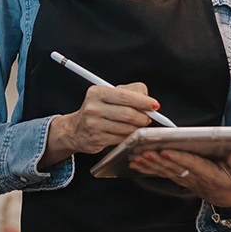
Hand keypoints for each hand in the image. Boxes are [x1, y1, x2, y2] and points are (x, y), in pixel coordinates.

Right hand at [39, 83, 157, 166]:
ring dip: (138, 128)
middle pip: (127, 113)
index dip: (143, 101)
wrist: (75, 129)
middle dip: (143, 117)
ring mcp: (94, 125)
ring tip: (140, 126)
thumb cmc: (98, 109)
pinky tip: (131, 134)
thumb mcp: (110, 94)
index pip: (125, 96)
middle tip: (149, 118)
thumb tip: (148, 99)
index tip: (154, 105)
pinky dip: (130, 137)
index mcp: (97, 92)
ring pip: (126, 128)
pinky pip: (121, 139)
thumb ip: (131, 92)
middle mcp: (93, 108)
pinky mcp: (97, 139)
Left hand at [129, 149, 230, 207]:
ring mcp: (184, 178)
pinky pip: (161, 172)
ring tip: (136, 156)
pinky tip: (136, 163)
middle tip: (142, 151)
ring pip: (165, 170)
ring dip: (149, 164)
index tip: (165, 150)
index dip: (178, 158)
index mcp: (208, 172)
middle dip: (157, 159)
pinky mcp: (178, 177)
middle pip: (173, 166)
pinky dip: (148, 168)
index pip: (191, 164)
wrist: (224, 195)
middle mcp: (193, 176)